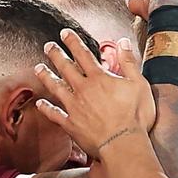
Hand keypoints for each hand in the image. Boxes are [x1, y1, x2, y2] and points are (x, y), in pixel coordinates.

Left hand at [34, 29, 154, 160]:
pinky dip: (46, 109)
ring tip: (38, 68)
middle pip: (65, 68)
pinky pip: (54, 114)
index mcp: (99, 78)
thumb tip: (123, 41)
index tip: (64, 33)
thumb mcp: (139, 84)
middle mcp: (83, 90)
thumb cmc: (135, 116)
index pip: (83, 55)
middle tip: (48, 46)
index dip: (72, 42)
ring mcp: (74, 107)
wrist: (123, 144)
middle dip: (55, 54)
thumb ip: (129, 62)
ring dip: (46, 77)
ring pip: (56, 88)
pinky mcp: (71, 124)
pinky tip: (39, 104)